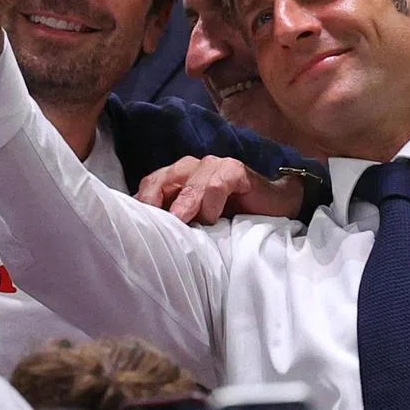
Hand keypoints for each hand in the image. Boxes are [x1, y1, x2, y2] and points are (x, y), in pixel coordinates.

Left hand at [135, 155, 304, 224]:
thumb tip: (145, 243)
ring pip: (190, 181)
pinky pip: (217, 183)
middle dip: (155, 204)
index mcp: (176, 180)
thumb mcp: (197, 224)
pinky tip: (214, 218)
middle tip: (154, 227)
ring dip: (184, 204)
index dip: (141, 205)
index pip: (149, 186)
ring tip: (182, 223)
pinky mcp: (234, 170)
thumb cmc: (231, 218)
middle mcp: (190, 169)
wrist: (273, 207)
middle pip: (162, 180)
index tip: (136, 230)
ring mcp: (213, 166)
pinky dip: (211, 201)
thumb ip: (175, 225)